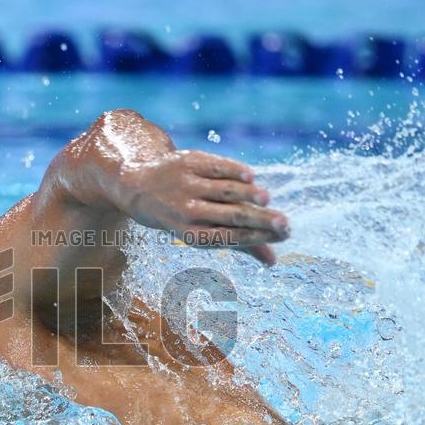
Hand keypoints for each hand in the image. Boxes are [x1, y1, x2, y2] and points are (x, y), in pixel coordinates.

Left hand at [113, 149, 289, 264]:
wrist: (139, 186)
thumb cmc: (180, 215)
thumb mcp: (203, 232)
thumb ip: (240, 244)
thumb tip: (273, 262)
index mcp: (193, 234)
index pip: (231, 237)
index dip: (257, 237)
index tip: (282, 235)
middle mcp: (188, 211)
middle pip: (231, 216)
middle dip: (260, 221)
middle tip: (285, 224)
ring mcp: (187, 186)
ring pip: (224, 191)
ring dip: (248, 195)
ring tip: (267, 199)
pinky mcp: (188, 162)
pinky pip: (216, 166)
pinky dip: (234, 171)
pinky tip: (251, 176)